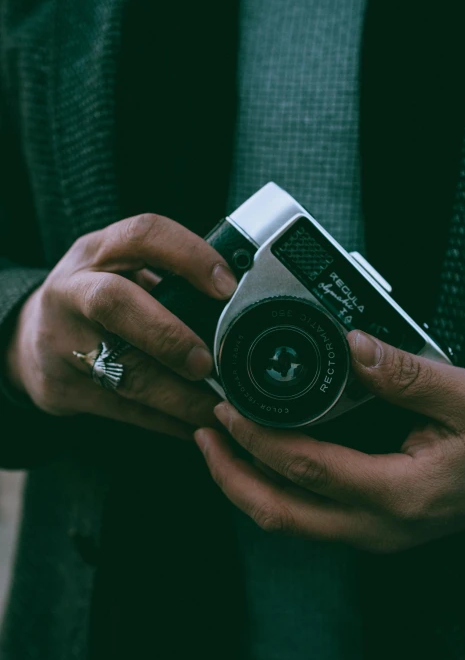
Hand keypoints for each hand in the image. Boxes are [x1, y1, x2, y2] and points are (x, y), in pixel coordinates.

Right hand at [6, 213, 236, 439]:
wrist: (29, 341)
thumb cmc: (95, 299)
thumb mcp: (120, 270)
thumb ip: (167, 279)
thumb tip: (240, 304)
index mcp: (98, 252)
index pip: (143, 234)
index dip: (188, 256)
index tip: (227, 286)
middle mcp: (74, 291)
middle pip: (114, 304)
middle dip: (168, 335)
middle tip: (207, 363)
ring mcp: (62, 341)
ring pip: (121, 372)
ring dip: (178, 396)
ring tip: (216, 407)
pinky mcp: (63, 388)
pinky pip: (123, 410)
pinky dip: (166, 421)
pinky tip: (195, 424)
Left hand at [195, 331, 464, 551]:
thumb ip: (407, 373)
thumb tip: (354, 346)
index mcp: (399, 492)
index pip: (311, 469)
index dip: (263, 440)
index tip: (231, 409)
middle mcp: (375, 525)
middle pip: (281, 512)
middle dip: (231, 473)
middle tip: (206, 430)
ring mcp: (367, 534)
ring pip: (285, 521)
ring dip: (243, 485)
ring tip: (217, 444)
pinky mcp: (362, 529)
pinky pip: (301, 517)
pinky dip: (268, 489)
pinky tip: (256, 461)